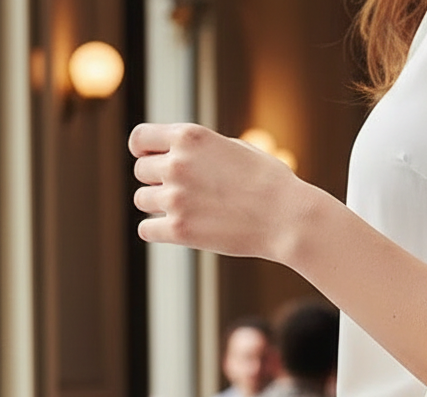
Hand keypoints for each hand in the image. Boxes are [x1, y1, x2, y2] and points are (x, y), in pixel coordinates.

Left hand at [129, 122, 307, 261]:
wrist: (287, 217)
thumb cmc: (268, 183)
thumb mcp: (233, 147)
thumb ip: (200, 149)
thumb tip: (176, 154)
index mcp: (190, 137)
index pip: (139, 139)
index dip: (142, 150)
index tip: (150, 160)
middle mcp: (178, 164)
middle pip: (140, 171)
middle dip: (156, 181)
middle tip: (182, 192)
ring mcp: (176, 197)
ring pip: (141, 200)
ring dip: (158, 206)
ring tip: (186, 211)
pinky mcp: (179, 230)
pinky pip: (146, 229)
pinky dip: (158, 231)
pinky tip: (177, 230)